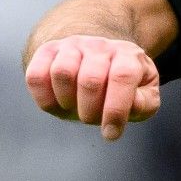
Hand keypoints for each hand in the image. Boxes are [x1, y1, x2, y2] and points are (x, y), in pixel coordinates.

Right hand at [24, 34, 160, 140]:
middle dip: (89, 111)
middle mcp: (100, 46)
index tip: (110, 134)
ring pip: (62, 72)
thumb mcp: (143, 93)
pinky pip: (35, 75)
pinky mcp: (47, 51)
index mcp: (128, 55)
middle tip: (91, 118)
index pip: (122, 77)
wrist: (95, 57)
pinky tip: (57, 101)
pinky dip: (43, 97)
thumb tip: (131, 106)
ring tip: (74, 106)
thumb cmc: (120, 84)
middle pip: (90, 79)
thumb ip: (144, 103)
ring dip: (67, 101)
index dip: (115, 110)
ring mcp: (72, 46)